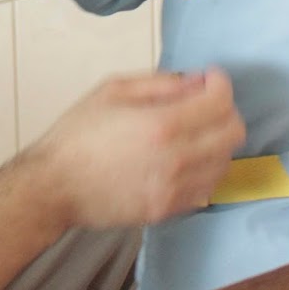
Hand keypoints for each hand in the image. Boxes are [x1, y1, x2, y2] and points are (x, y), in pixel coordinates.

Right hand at [29, 66, 244, 229]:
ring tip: (194, 131)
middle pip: (232, 133)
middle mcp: (176, 159)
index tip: (209, 78)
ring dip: (217, 141)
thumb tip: (196, 82)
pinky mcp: (169, 211)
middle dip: (226, 110)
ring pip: (224, 162)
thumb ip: (160, 83)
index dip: (220, 83)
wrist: (55, 186)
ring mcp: (175, 190)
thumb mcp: (113, 90)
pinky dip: (205, 168)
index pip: (220, 102)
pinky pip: (207, 188)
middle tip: (204, 103)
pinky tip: (184, 157)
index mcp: (161, 124)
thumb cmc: (78, 133)